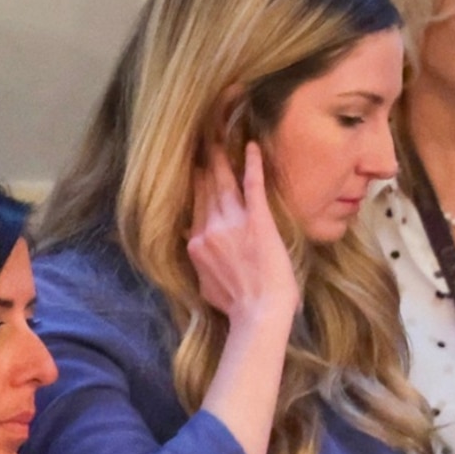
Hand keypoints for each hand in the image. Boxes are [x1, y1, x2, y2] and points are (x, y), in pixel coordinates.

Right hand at [186, 144, 298, 335]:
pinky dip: (251, 164)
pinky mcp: (258, 219)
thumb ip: (201, 262)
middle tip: (202, 144)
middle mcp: (209, 229)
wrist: (259, 312)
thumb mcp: (206, 284)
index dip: (195, 187)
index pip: (195, 208)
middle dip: (204, 167)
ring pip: (223, 184)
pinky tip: (251, 146)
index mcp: (197, 244)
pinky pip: (252, 185)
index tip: (195, 171)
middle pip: (205, 191)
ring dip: (221, 161)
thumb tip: (198, 250)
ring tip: (218, 141)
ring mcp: (233, 222)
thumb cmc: (237, 305)